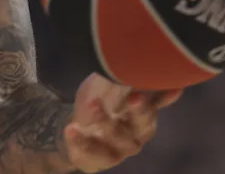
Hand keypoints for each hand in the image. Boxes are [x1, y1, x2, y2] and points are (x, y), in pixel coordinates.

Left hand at [62, 73, 181, 171]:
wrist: (82, 132)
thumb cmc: (106, 107)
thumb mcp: (118, 92)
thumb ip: (134, 83)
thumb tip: (152, 65)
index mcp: (144, 120)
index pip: (151, 111)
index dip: (148, 102)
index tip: (142, 90)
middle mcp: (136, 137)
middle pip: (141, 125)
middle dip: (138, 111)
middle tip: (133, 97)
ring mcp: (119, 152)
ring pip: (115, 137)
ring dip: (105, 120)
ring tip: (92, 104)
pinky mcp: (99, 161)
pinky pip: (90, 152)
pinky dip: (80, 140)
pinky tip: (71, 128)